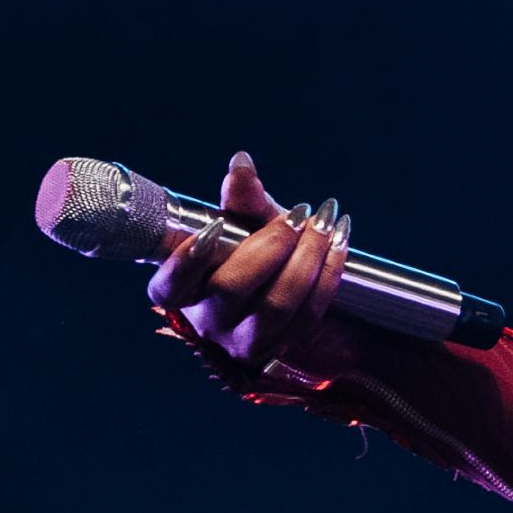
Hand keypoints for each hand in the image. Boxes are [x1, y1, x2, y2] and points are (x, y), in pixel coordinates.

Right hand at [144, 152, 360, 381]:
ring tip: (326, 224)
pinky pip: (309, 313)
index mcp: (179, 293)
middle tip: (299, 213)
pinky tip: (341, 241)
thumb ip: (240, 199)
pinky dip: (329, 273)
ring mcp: (244, 343)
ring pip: (277, 305)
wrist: (289, 285)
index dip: (189, 259)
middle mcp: (207, 322)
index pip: (171, 285)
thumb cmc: (252, 249)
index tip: (217, 225)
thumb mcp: (245, 223)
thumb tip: (243, 163)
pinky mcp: (281, 349)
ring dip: (308, 259)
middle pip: (233, 288)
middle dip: (271, 245)